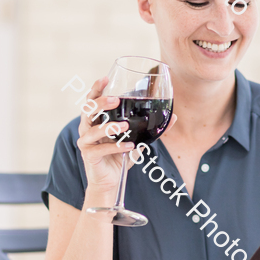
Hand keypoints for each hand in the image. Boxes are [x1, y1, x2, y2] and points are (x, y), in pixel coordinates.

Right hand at [75, 77, 177, 200]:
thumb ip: (151, 128)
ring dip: (109, 127)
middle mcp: (87, 128)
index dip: (97, 89)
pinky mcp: (89, 156)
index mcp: (96, 120)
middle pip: (87, 110)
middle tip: (115, 100)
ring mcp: (86, 142)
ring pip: (92, 130)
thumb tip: (173, 117)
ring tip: (124, 126)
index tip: (106, 78)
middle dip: (100, 103)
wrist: (111, 181)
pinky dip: (116, 147)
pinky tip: (128, 146)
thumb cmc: (120, 155)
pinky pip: (100, 150)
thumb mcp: (138, 139)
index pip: (92, 100)